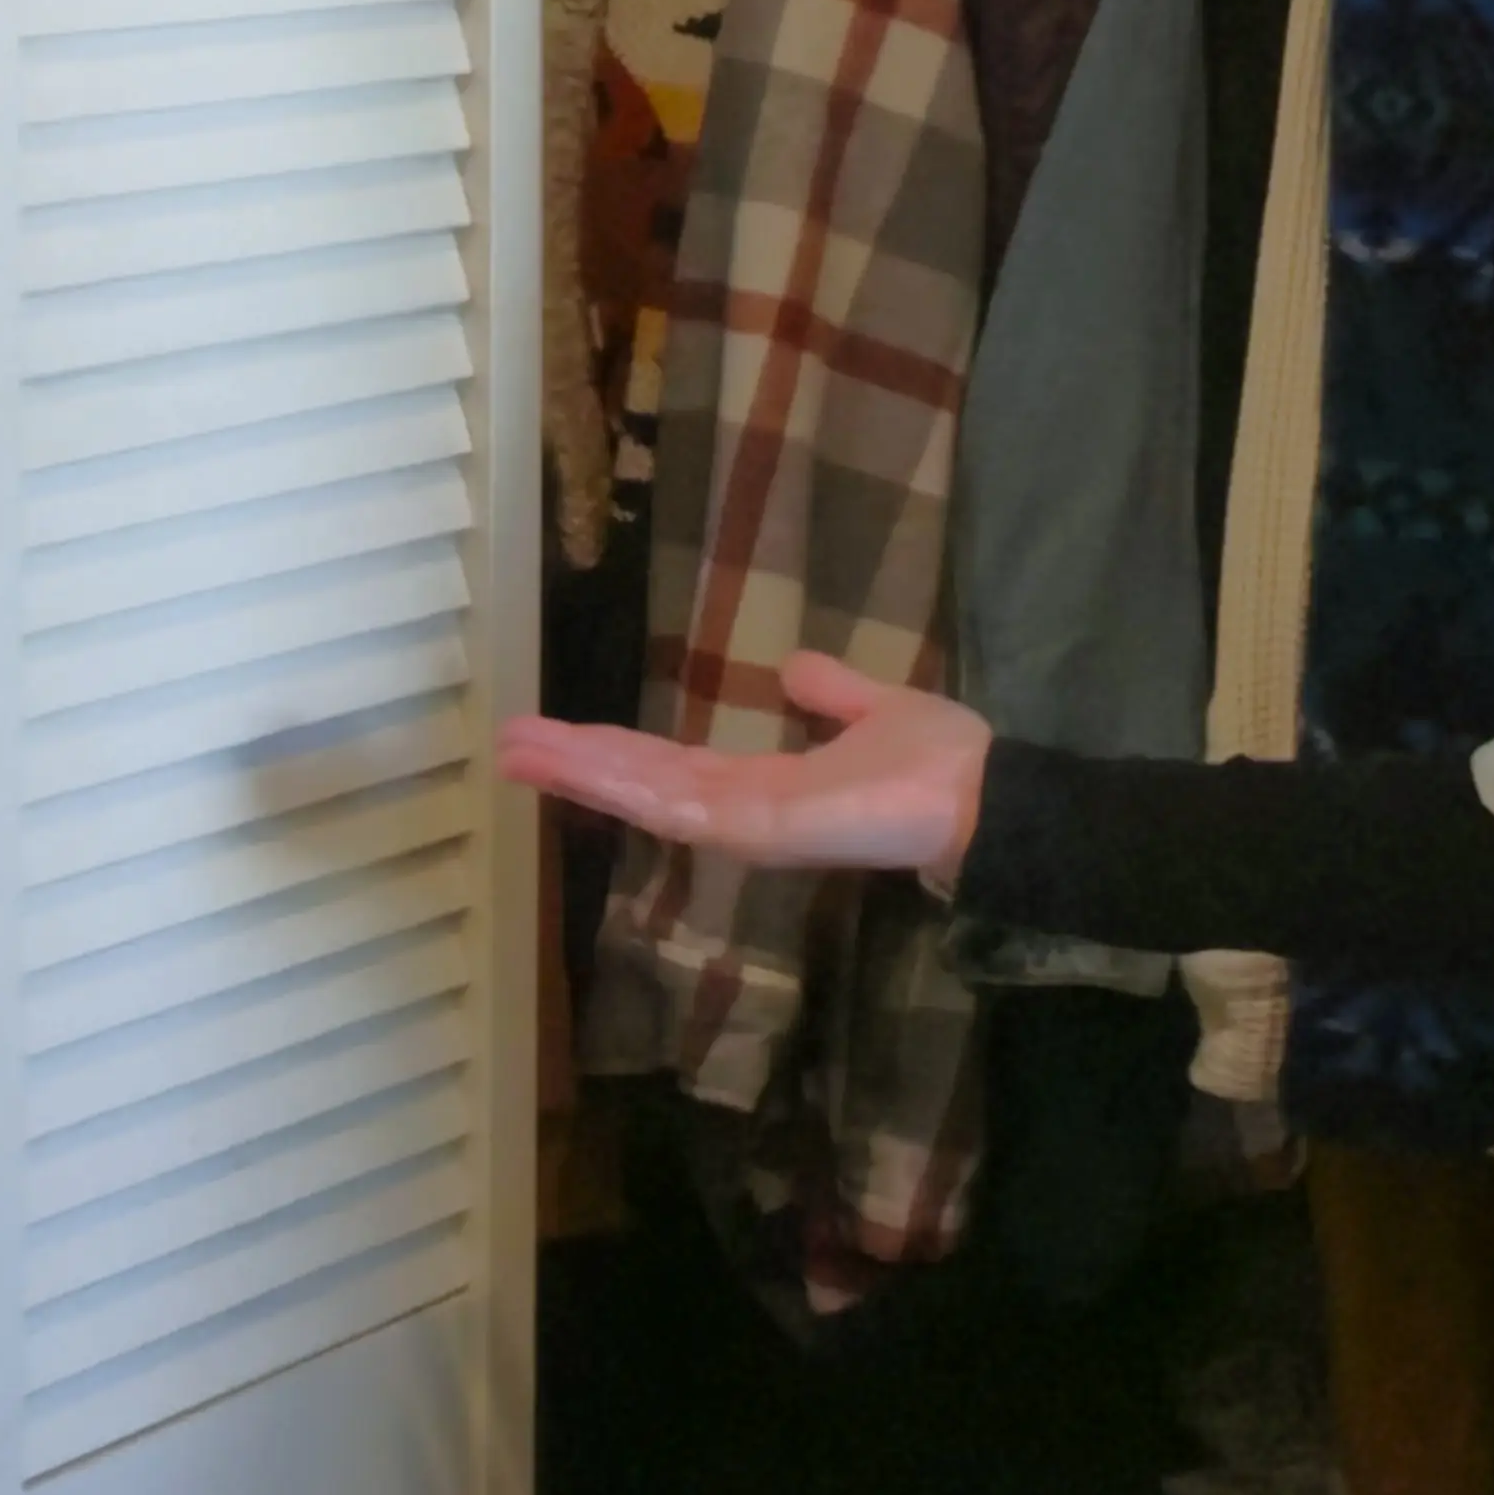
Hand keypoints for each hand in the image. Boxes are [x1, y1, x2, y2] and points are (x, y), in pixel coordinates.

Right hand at [494, 652, 989, 881]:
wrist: (985, 795)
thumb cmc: (941, 761)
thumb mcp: (875, 711)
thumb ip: (834, 694)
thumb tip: (794, 666)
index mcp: (767, 785)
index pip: (675, 768)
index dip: (618, 752)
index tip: (560, 734)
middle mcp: (745, 811)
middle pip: (644, 786)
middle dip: (578, 764)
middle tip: (508, 742)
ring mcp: (745, 825)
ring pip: (646, 795)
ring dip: (582, 770)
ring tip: (516, 746)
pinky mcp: (755, 828)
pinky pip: (677, 804)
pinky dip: (623, 782)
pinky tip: (576, 761)